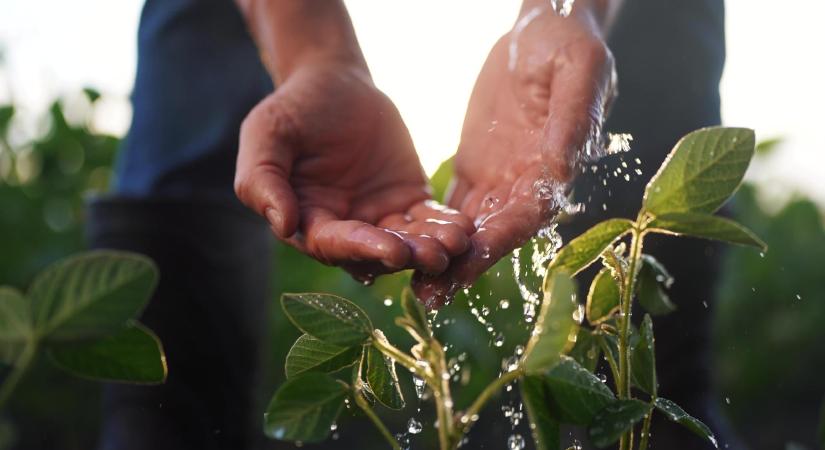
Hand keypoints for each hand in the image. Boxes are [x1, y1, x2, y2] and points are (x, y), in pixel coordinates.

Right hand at [235, 62, 473, 281]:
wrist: (334, 82)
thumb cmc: (292, 109)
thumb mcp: (266, 135)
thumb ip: (263, 179)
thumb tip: (282, 224)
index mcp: (308, 222)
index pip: (335, 244)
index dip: (363, 249)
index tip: (393, 250)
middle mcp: (346, 228)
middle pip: (377, 252)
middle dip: (407, 255)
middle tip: (435, 255)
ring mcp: (380, 217)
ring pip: (408, 241)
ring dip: (432, 246)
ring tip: (456, 243)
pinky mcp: (408, 199)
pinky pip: (429, 218)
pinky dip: (446, 225)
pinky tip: (465, 228)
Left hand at [413, 7, 615, 306]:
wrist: (542, 29)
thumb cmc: (567, 44)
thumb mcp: (578, 71)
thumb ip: (571, 120)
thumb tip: (561, 169)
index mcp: (556, 163)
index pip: (529, 211)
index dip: (502, 237)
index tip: (470, 260)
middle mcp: (529, 182)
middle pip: (496, 233)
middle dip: (465, 265)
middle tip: (431, 295)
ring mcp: (501, 179)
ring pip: (472, 229)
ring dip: (445, 259)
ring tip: (415, 289)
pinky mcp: (477, 170)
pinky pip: (454, 208)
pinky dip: (434, 232)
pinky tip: (407, 252)